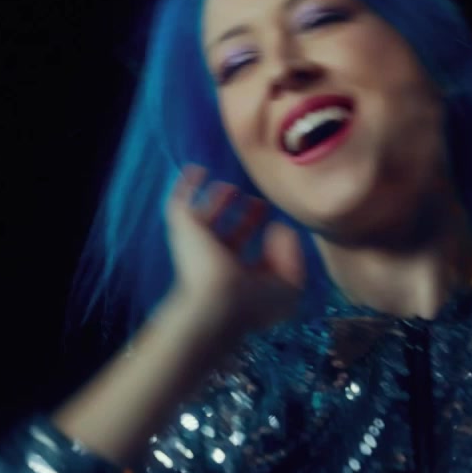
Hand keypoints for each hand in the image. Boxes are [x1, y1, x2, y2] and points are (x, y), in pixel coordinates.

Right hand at [164, 164, 304, 333]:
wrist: (220, 302)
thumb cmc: (254, 300)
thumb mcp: (288, 284)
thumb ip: (290, 255)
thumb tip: (279, 228)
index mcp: (235, 271)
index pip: (246, 249)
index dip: (259, 235)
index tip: (273, 221)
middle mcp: (214, 257)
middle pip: (227, 232)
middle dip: (241, 217)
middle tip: (257, 201)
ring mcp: (197, 241)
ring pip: (204, 217)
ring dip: (215, 200)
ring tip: (229, 187)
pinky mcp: (184, 226)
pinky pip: (180, 200)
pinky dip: (186, 185)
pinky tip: (198, 170)